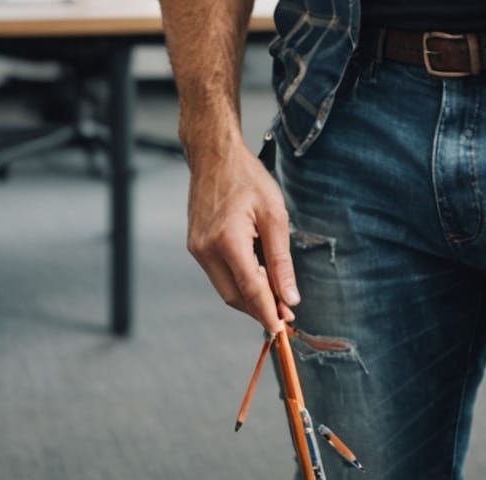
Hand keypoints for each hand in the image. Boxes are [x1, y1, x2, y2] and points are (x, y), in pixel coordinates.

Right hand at [186, 145, 298, 332]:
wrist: (214, 155)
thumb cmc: (248, 178)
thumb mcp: (274, 214)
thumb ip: (281, 259)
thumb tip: (290, 297)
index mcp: (227, 240)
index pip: (250, 290)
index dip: (268, 312)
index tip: (284, 328)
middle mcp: (206, 249)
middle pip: (234, 296)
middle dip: (260, 309)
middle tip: (285, 313)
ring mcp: (196, 248)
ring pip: (225, 288)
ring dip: (249, 297)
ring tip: (275, 296)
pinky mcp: (195, 245)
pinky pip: (218, 274)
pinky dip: (238, 281)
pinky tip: (256, 276)